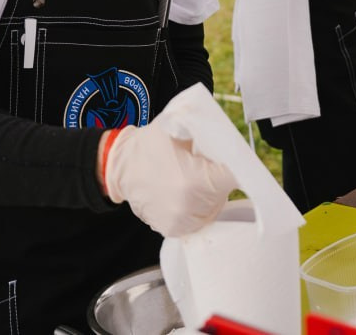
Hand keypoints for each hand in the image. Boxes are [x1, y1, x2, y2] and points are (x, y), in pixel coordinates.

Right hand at [101, 124, 235, 236]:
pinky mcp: (172, 230)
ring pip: (213, 208)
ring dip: (210, 195)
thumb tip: (229, 138)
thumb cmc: (150, 144)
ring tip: (193, 179)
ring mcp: (180, 222)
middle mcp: (189, 206)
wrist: (120, 166)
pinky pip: (197, 219)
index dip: (236, 166)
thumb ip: (206, 129)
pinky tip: (184, 192)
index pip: (234, 177)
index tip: (231, 160)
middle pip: (224, 193)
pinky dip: (196, 207)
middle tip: (205, 166)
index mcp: (194, 180)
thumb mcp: (179, 126)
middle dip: (219, 179)